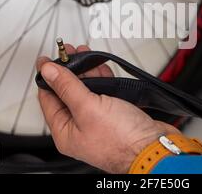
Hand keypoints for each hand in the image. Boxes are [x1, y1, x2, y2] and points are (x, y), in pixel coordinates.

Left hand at [36, 45, 179, 173]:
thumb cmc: (123, 140)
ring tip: (84, 54)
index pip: (47, 99)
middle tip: (68, 52)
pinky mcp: (114, 115)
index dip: (47, 76)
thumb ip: (67, 87)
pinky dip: (102, 78)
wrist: (155, 148)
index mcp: (65, 132)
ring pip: (86, 90)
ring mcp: (97, 121)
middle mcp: (79, 127)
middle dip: (68, 70)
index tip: (47, 59)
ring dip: (85, 71)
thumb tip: (47, 71)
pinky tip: (101, 67)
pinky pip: (103, 93)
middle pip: (67, 93)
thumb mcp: (88, 108)